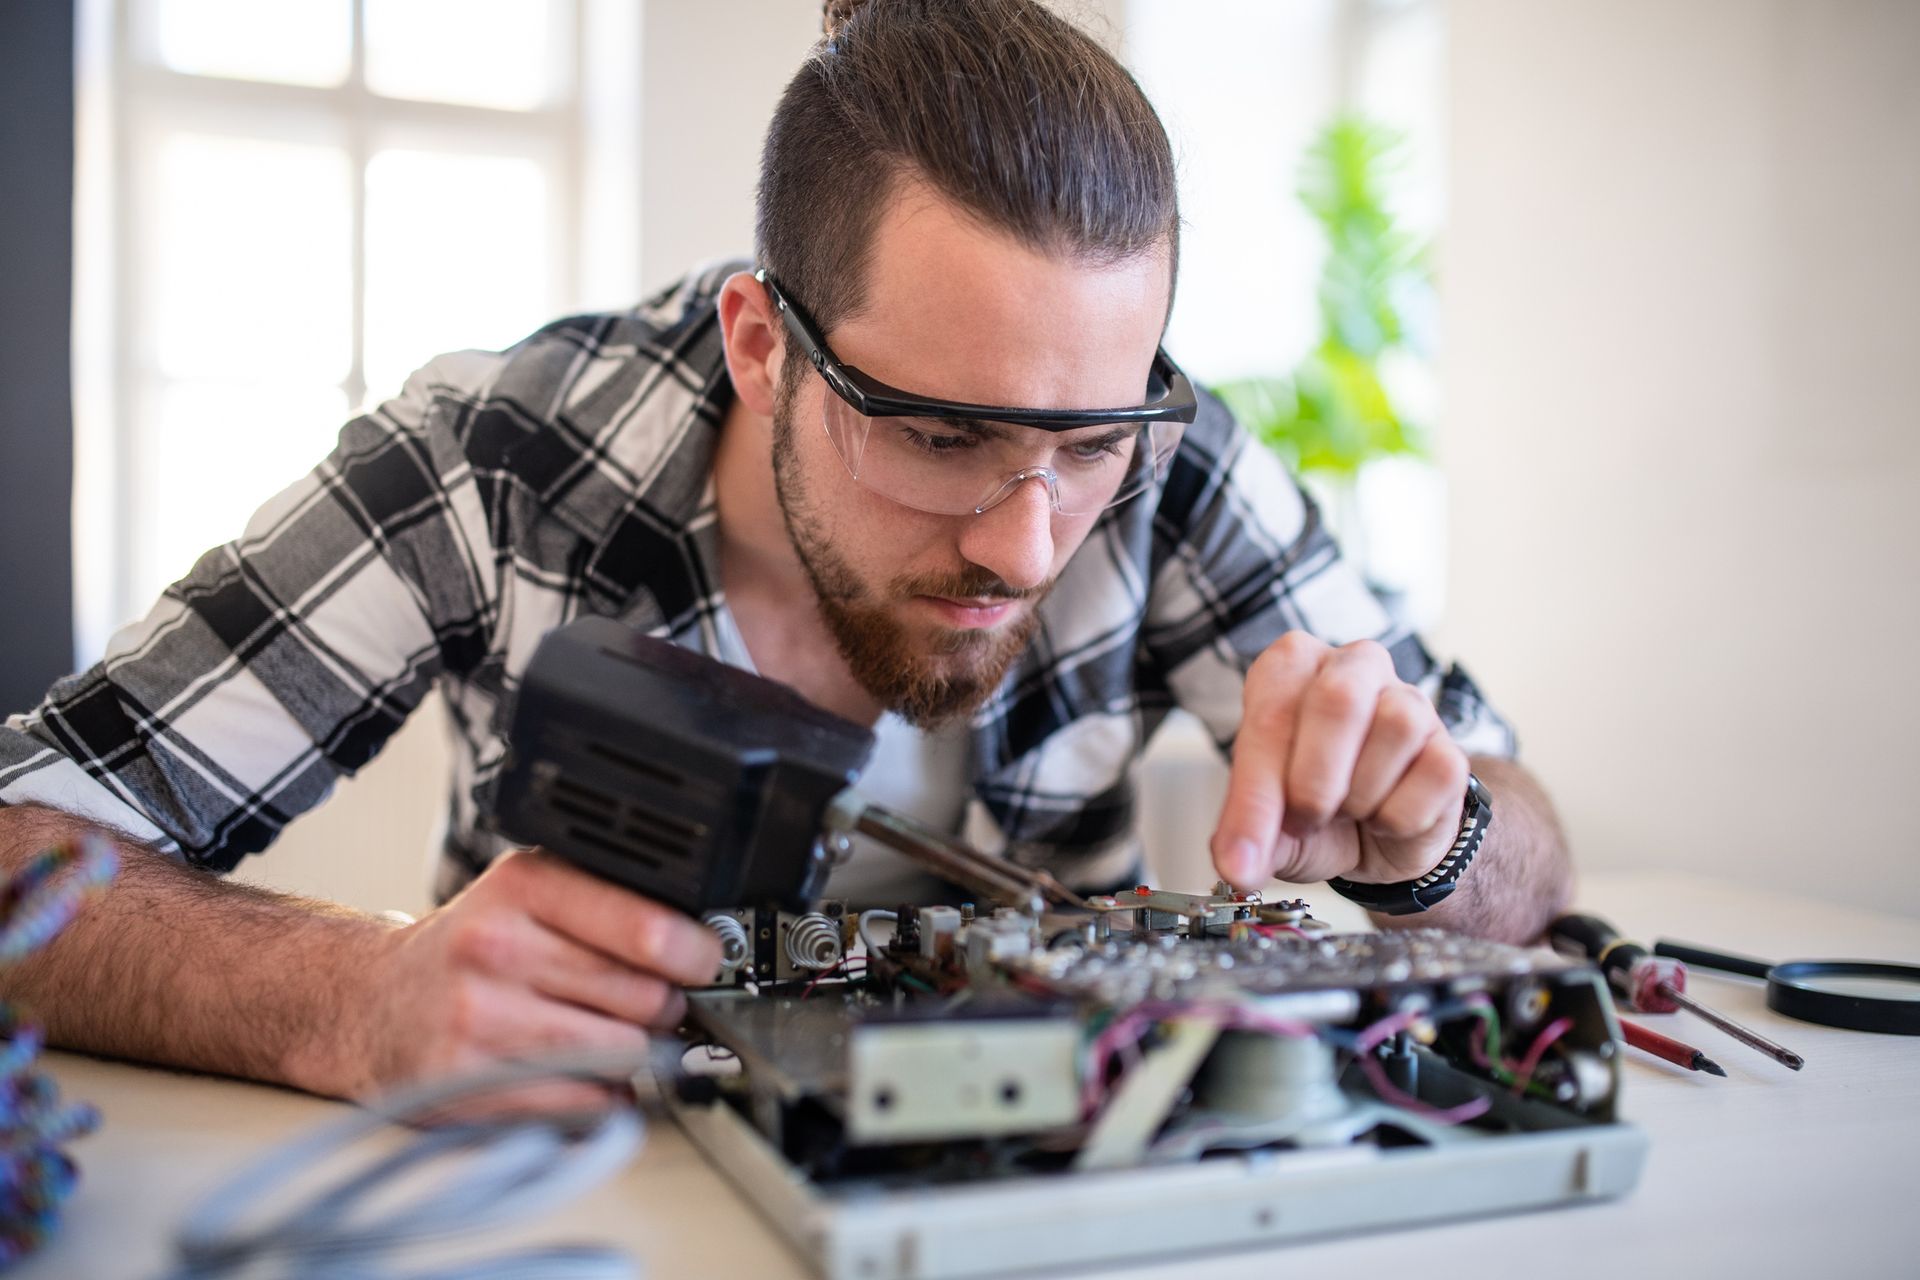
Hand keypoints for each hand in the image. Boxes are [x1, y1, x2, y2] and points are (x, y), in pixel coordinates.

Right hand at [330, 848, 721, 1104]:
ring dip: (631, 1054)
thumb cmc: (471, 949)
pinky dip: (598, 1096)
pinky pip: (584, 1104)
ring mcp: (479, 1020)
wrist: (372, 1002)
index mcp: (523, 886)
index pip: (648, 928)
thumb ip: (609, 902)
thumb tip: (703, 945)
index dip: (695, 953)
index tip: (704, 962)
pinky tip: (572, 1072)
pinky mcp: (468, 1084)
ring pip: (621, 1054)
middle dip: (660, 1005)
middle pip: (645, 996)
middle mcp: (497, 948)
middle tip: (643, 1001)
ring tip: (604, 1035)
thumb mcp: (530, 894)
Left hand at [1210, 632, 1468, 890]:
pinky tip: (1384, 818)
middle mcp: (1354, 667)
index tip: (1242, 857)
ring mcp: (1411, 702)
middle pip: (1339, 700)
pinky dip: (1400, 816)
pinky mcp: (1450, 747)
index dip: (1255, 794)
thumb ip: (1247, 834)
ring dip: (1361, 796)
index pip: (1270, 714)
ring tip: (1347, 811)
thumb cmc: (1313, 809)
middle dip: (1315, 781)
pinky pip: (1434, 774)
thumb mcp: (1267, 820)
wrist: (1375, 841)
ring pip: (1396, 727)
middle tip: (1305, 820)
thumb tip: (1239, 867)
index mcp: (1292, 667)